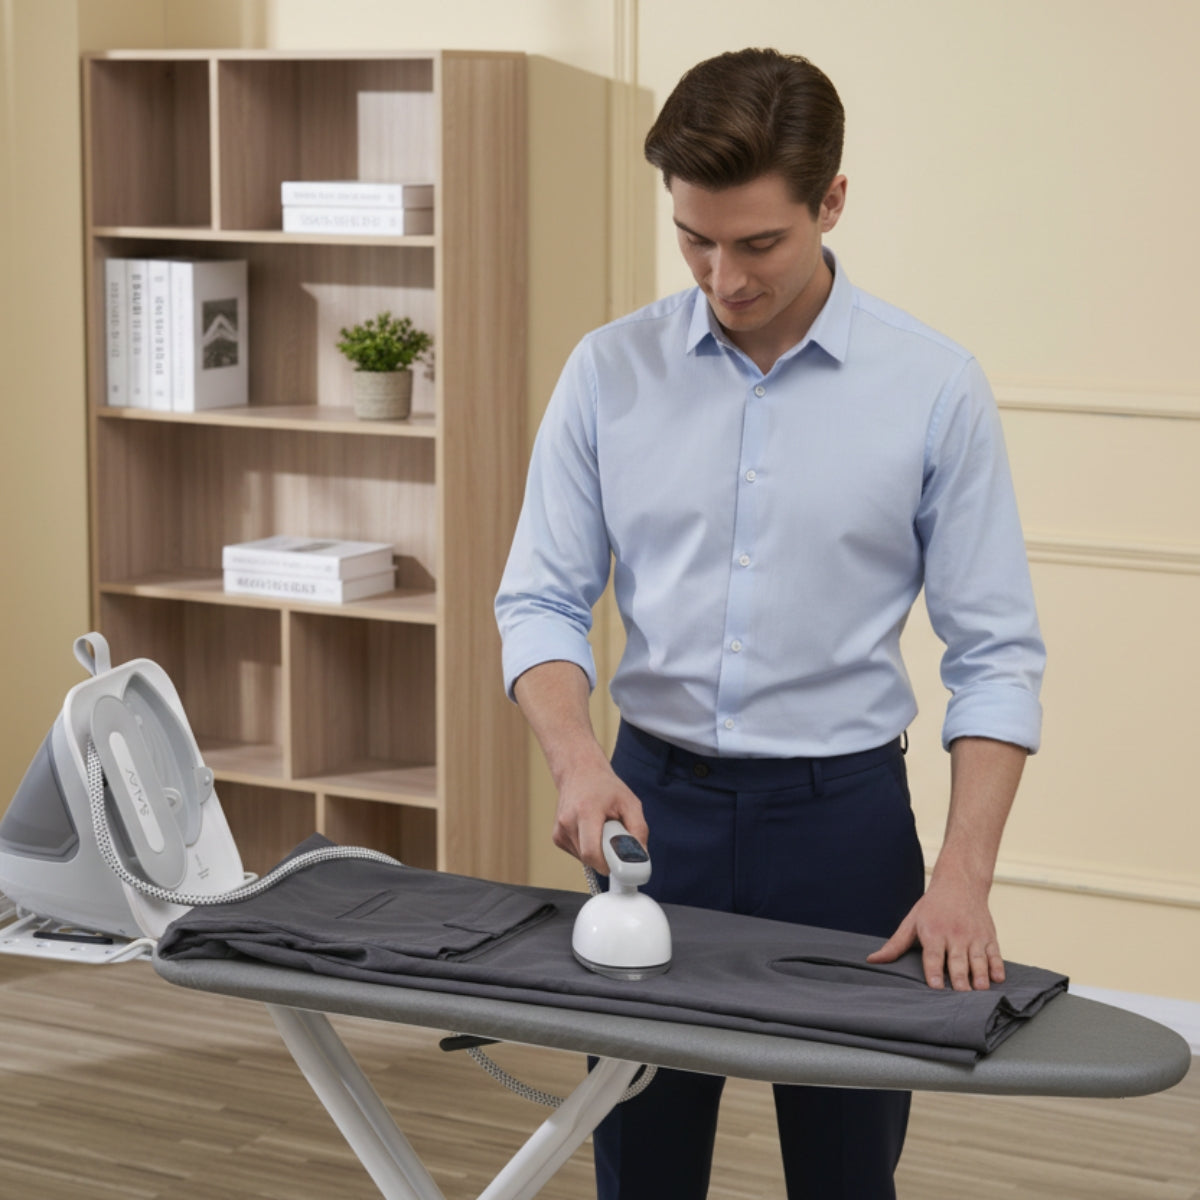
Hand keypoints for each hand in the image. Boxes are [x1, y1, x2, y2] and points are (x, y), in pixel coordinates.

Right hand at [552, 759, 647, 874]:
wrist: (579, 772)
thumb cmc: (605, 787)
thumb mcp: (630, 803)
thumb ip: (639, 831)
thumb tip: (641, 857)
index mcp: (586, 811)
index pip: (591, 852)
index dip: (608, 864)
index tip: (621, 866)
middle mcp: (568, 821)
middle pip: (590, 858)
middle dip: (606, 856)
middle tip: (615, 840)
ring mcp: (559, 830)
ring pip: (584, 859)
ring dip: (598, 852)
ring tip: (602, 830)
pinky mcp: (557, 837)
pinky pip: (578, 855)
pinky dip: (589, 849)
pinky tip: (591, 831)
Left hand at [866, 872, 1004, 990]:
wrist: (959, 884)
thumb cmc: (933, 907)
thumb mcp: (911, 922)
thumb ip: (895, 944)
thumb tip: (873, 960)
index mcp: (934, 932)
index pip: (933, 956)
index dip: (934, 972)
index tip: (936, 988)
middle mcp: (955, 935)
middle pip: (957, 961)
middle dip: (960, 979)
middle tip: (961, 996)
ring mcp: (974, 937)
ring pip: (978, 960)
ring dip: (980, 976)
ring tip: (979, 991)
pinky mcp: (989, 937)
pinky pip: (995, 954)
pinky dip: (997, 967)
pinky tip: (997, 979)